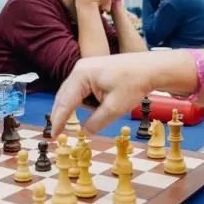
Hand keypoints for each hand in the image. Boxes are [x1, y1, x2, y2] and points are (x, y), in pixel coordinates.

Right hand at [50, 52, 165, 134]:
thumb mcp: (114, 108)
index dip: (58, 121)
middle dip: (64, 114)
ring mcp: (85, 68)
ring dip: (82, 107)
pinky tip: (103, 103)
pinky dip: (88, 100)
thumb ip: (96, 122)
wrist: (150, 68)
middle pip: (64, 96)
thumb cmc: (134, 83)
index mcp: (82, 75)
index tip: (53, 135)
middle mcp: (80, 69)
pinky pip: (83, 89)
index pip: (65, 102)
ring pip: (74, 94)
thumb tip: (83, 133)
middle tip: (59, 133)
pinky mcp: (92, 70)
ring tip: (106, 107)